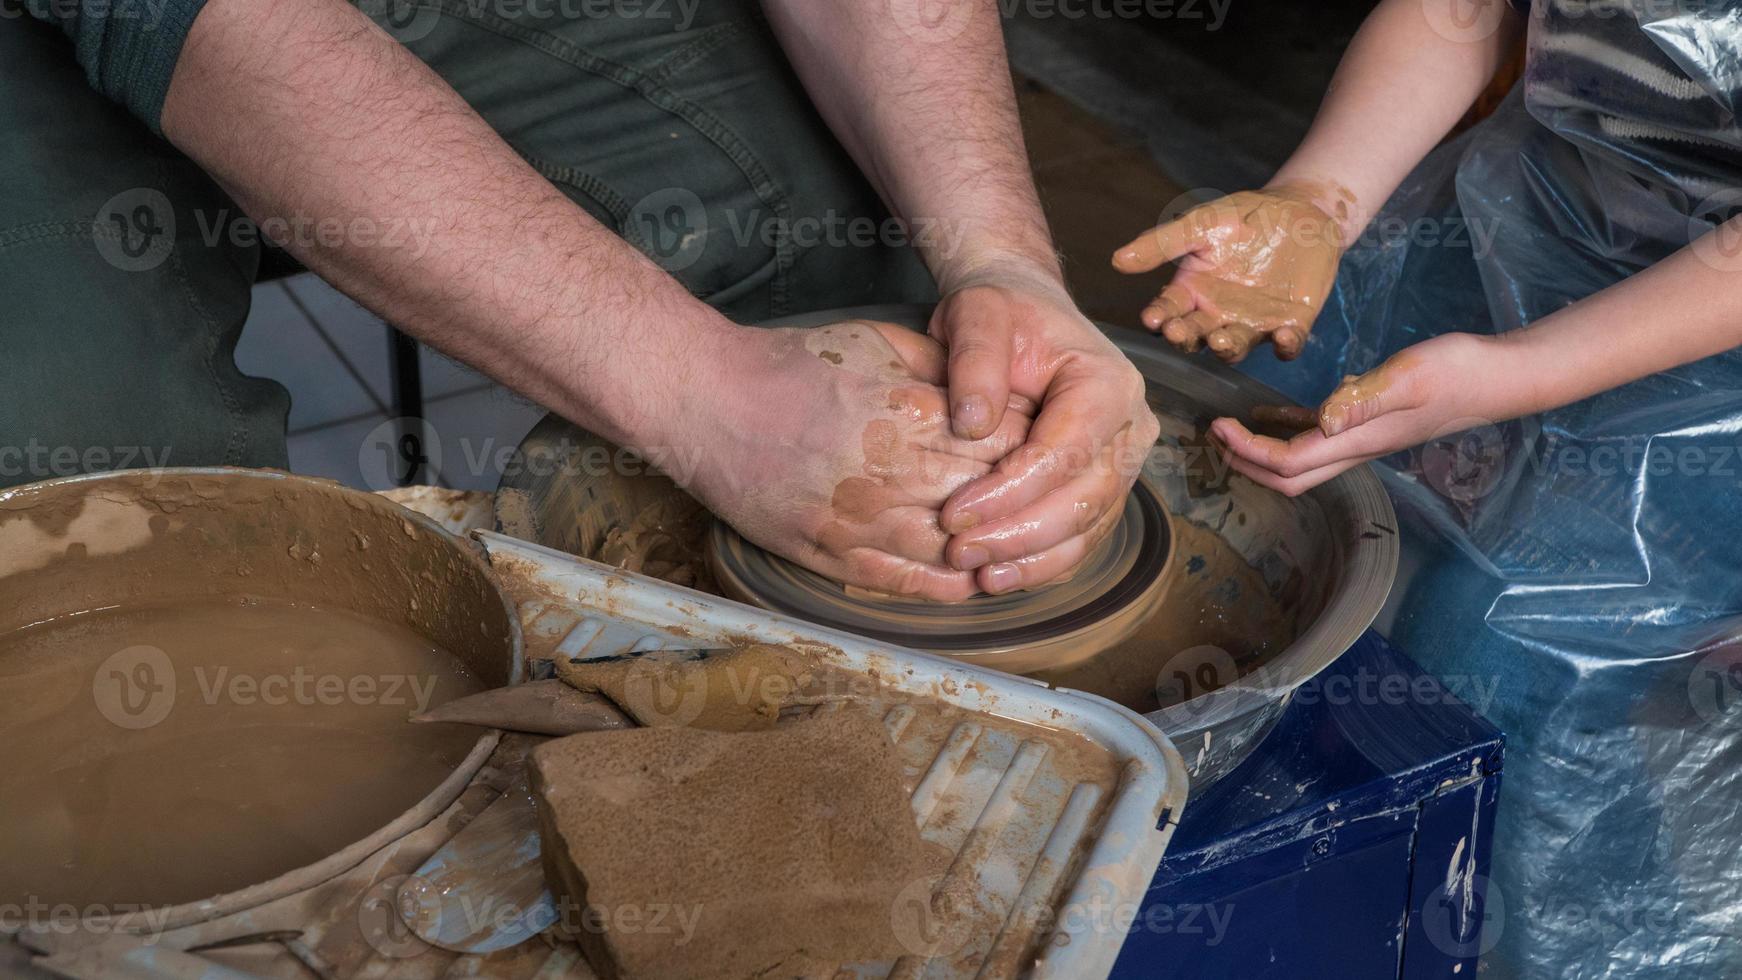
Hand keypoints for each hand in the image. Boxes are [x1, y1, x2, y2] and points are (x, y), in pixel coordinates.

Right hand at [684, 320, 1032, 600]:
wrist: (710, 403)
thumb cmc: (792, 365)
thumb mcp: (876, 340)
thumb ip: (938, 365)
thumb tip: (993, 391)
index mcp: (907, 411)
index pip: (1000, 440)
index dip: (1030, 450)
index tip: (1043, 452)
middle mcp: (889, 470)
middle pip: (985, 496)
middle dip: (1018, 502)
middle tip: (1042, 503)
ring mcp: (859, 519)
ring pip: (951, 549)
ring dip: (990, 553)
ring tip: (1014, 551)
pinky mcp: (830, 553)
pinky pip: (902, 581)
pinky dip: (943, 587)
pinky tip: (969, 581)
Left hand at [928, 266, 1159, 593]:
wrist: (1017, 312)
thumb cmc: (999, 311)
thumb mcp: (977, 311)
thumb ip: (976, 359)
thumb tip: (973, 425)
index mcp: (1108, 383)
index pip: (1065, 452)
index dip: (1010, 492)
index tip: (954, 514)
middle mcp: (1129, 428)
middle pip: (1083, 500)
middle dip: (1019, 534)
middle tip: (959, 550)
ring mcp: (1121, 463)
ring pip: (1086, 528)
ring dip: (1031, 558)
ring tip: (976, 574)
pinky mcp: (1101, 488)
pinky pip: (1080, 537)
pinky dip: (1041, 562)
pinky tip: (998, 575)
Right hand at [1111, 183, 1347, 361]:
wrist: (1300, 212)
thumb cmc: (1244, 218)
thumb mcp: (1201, 224)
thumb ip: (1162, 243)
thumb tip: (1117, 260)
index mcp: (1193, 292)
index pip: (1169, 310)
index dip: (1159, 316)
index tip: (1151, 318)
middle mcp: (1218, 315)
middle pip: (1195, 336)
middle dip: (1185, 337)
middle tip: (1178, 331)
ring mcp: (1252, 325)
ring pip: (1233, 348)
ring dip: (1225, 348)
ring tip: (1220, 340)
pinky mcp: (1290, 327)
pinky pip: (1286, 346)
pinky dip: (1285, 346)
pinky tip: (1282, 337)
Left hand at [1209, 332, 1505, 495]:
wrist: (1502, 375)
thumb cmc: (1459, 371)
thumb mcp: (1409, 376)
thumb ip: (1363, 398)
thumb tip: (1321, 420)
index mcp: (1358, 440)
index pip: (1288, 461)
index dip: (1247, 450)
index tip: (1219, 427)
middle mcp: (1358, 447)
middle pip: (1289, 476)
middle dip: (1246, 462)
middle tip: (1214, 437)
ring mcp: (1366, 438)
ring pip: (1304, 460)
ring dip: (1263, 450)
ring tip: (1232, 429)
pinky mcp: (1375, 422)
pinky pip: (1323, 436)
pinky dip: (1291, 429)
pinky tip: (1277, 412)